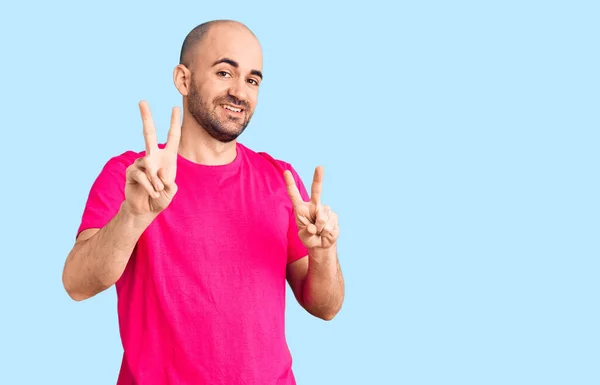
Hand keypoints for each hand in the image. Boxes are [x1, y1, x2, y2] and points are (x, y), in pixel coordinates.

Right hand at [124, 101, 180, 215]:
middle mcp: (153, 156)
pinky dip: (150, 186)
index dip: (174, 123)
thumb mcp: (171, 190)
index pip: (172, 137)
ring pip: (149, 165)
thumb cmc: (161, 198)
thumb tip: (157, 173)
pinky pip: (142, 175)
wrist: (146, 209)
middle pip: (148, 134)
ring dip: (156, 182)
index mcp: (167, 158)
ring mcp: (140, 163)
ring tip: (158, 192)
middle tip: (142, 101)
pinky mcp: (131, 171)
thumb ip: (168, 181)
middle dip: (146, 117)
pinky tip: (152, 193)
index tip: (175, 107)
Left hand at [284, 166, 338, 249]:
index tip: (285, 172)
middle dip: (318, 178)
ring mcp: (324, 209)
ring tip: (319, 232)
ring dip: (320, 228)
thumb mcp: (304, 237)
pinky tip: (325, 232)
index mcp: (301, 208)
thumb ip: (307, 232)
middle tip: (320, 167)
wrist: (321, 244)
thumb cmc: (310, 238)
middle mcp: (313, 205)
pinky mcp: (333, 215)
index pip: (294, 194)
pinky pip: (329, 223)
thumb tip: (314, 227)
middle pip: (316, 190)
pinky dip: (326, 231)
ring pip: (322, 217)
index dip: (290, 183)